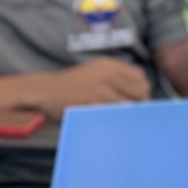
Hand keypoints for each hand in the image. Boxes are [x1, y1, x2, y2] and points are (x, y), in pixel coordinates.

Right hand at [26, 58, 150, 116]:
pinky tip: (111, 122)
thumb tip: (142, 96)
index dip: (143, 90)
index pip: (141, 77)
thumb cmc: (71, 87)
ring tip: (123, 121)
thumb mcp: (95, 74)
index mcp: (110, 65)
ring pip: (129, 104)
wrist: (44, 90)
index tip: (139, 101)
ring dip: (129, 114)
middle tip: (134, 115)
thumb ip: (116, 80)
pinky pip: (113, 112)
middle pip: (140, 90)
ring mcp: (101, 86)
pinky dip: (116, 118)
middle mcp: (109, 73)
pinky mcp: (93, 100)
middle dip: (140, 103)